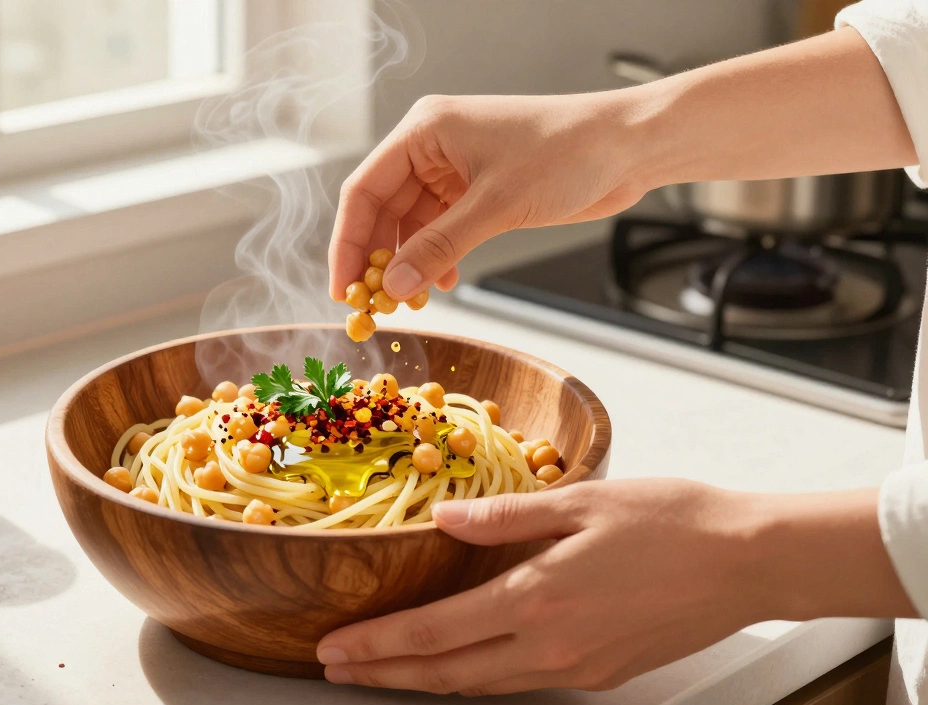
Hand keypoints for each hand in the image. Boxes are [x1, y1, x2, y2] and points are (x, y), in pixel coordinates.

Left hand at [315, 479, 907, 695]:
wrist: (748, 561)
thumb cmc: (673, 521)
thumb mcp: (580, 501)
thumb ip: (504, 516)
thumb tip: (445, 521)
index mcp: (536, 597)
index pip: (431, 632)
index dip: (375, 644)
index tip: (333, 648)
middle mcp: (550, 645)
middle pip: (446, 672)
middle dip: (384, 674)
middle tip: (336, 670)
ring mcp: (576, 668)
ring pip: (480, 686)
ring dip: (424, 683)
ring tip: (383, 675)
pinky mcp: (601, 675)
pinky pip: (521, 684)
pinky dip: (476, 680)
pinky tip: (460, 668)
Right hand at [327, 27, 916, 304]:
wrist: (629, 147)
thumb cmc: (567, 153)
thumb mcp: (495, 206)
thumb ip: (440, 247)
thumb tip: (395, 287)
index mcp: (424, 131)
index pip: (364, 190)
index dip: (348, 242)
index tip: (342, 287)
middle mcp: (432, 148)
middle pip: (382, 210)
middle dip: (377, 258)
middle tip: (371, 305)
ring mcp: (455, 170)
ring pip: (410, 224)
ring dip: (408, 264)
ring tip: (410, 302)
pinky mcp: (479, 191)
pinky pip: (440, 230)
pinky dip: (436, 259)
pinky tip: (442, 284)